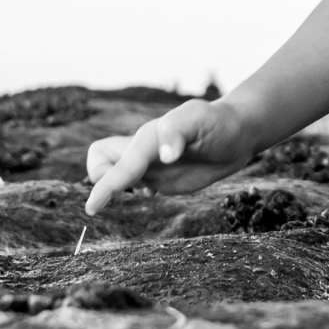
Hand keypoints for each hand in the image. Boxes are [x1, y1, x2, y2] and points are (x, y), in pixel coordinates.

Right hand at [83, 99, 255, 213]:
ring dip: (112, 189)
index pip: (119, 164)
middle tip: (127, 194)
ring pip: (113, 175)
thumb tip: (165, 156)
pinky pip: (131, 187)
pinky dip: (128, 195)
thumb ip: (178, 132)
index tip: (93, 207)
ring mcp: (149, 166)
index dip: (105, 185)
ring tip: (141, 194)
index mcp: (148, 138)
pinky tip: (150, 195)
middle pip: (100, 161)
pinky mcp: (158, 179)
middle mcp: (142, 151)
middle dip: (100, 182)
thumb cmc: (218, 122)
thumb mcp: (200, 120)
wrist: (235, 133)